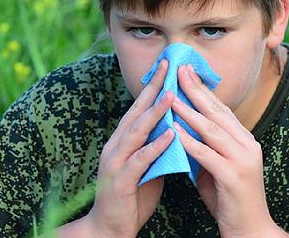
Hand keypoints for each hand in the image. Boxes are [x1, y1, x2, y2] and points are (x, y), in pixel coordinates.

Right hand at [85, 59, 175, 237]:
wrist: (111, 229)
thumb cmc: (132, 197)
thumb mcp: (148, 166)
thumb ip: (158, 147)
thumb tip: (177, 129)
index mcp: (124, 141)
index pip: (140, 108)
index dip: (154, 87)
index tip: (168, 67)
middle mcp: (117, 146)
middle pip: (136, 111)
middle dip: (153, 88)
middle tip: (168, 66)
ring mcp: (116, 162)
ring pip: (136, 131)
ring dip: (154, 112)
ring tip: (172, 95)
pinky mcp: (120, 181)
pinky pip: (139, 160)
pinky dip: (155, 146)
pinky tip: (170, 134)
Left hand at [171, 64, 278, 237]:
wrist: (250, 230)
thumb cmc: (230, 199)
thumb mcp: (218, 167)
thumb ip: (206, 147)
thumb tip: (183, 129)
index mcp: (245, 140)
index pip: (221, 110)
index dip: (204, 90)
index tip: (188, 73)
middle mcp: (247, 144)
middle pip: (217, 112)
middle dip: (197, 90)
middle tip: (180, 71)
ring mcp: (242, 159)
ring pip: (211, 129)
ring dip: (189, 111)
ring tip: (171, 96)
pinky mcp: (233, 176)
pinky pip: (207, 154)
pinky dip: (189, 141)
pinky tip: (175, 130)